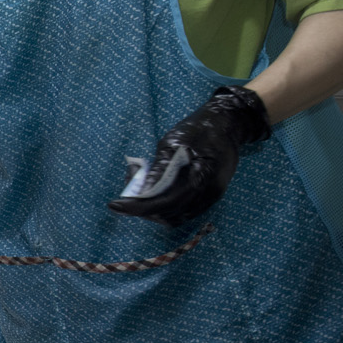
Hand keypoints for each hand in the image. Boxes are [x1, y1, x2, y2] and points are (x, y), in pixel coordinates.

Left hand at [108, 84, 269, 227]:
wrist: (227, 125)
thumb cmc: (197, 130)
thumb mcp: (172, 143)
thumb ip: (159, 169)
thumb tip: (141, 192)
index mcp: (199, 176)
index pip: (163, 202)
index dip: (138, 207)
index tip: (115, 205)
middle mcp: (207, 192)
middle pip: (168, 214)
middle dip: (143, 208)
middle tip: (127, 192)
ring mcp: (211, 196)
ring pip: (176, 217)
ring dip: (154, 210)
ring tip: (141, 190)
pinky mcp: (211, 197)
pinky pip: (185, 212)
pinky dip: (167, 208)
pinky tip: (156, 192)